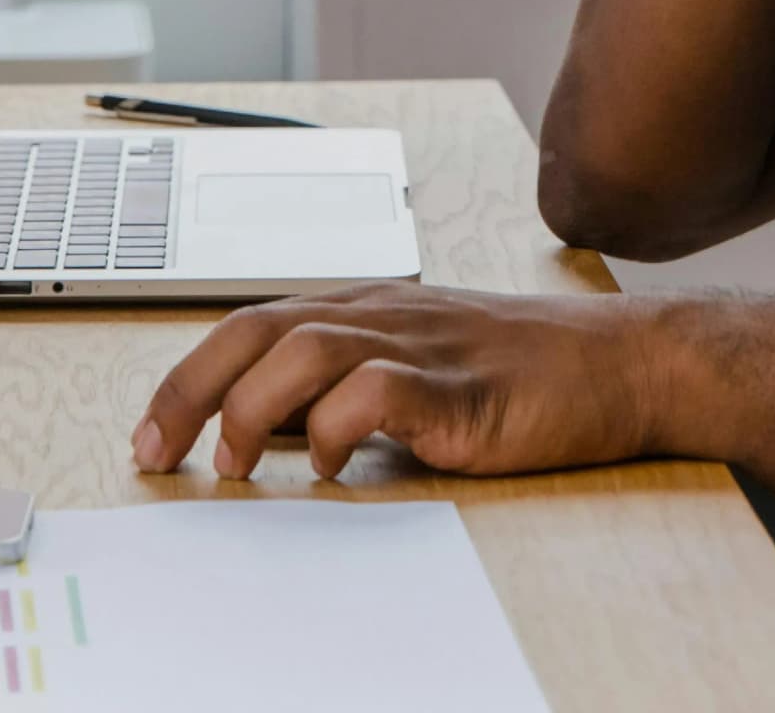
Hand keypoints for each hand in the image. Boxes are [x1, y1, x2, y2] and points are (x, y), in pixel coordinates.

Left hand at [132, 283, 672, 482]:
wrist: (625, 363)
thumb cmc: (526, 372)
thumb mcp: (421, 368)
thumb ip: (349, 388)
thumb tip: (265, 434)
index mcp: (369, 308)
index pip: (252, 321)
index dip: (189, 375)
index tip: (148, 434)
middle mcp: (385, 315)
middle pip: (259, 328)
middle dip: (191, 391)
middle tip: (156, 454)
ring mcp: (425, 347)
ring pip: (304, 348)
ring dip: (250, 409)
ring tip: (233, 467)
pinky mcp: (463, 390)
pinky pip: (377, 391)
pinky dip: (335, 426)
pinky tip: (331, 464)